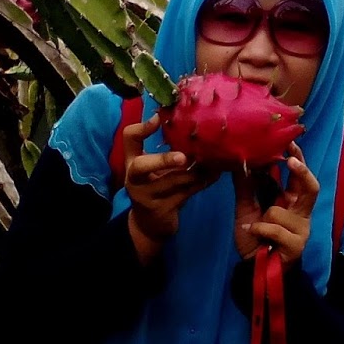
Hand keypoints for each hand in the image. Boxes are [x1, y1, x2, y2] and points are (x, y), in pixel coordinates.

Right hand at [122, 114, 215, 262]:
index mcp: (132, 163)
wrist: (149, 224)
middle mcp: (134, 179)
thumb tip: (191, 124)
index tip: (158, 118)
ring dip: (195, 170)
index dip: (141, 128)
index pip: (129, 139)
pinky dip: (203, 182)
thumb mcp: (153, 169)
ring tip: (212, 160)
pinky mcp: (162, 210)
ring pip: (173, 181)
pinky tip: (215, 174)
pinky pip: (186, 193)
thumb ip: (163, 151)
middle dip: (163, 159)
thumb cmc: (154, 187)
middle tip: (183, 157)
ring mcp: (146, 196)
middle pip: (142, 165)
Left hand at [235, 145, 320, 264]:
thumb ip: (246, 187)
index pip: (299, 177)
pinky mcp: (297, 246)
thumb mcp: (246, 209)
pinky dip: (259, 229)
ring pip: (280, 210)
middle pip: (311, 187)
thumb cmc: (254, 238)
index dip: (298, 159)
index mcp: (292, 202)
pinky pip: (275, 228)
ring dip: (263, 217)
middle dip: (301, 171)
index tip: (289, 142)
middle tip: (289, 160)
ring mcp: (302, 230)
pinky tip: (254, 234)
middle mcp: (301, 213)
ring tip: (256, 227)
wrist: (253, 269)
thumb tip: (239, 161)